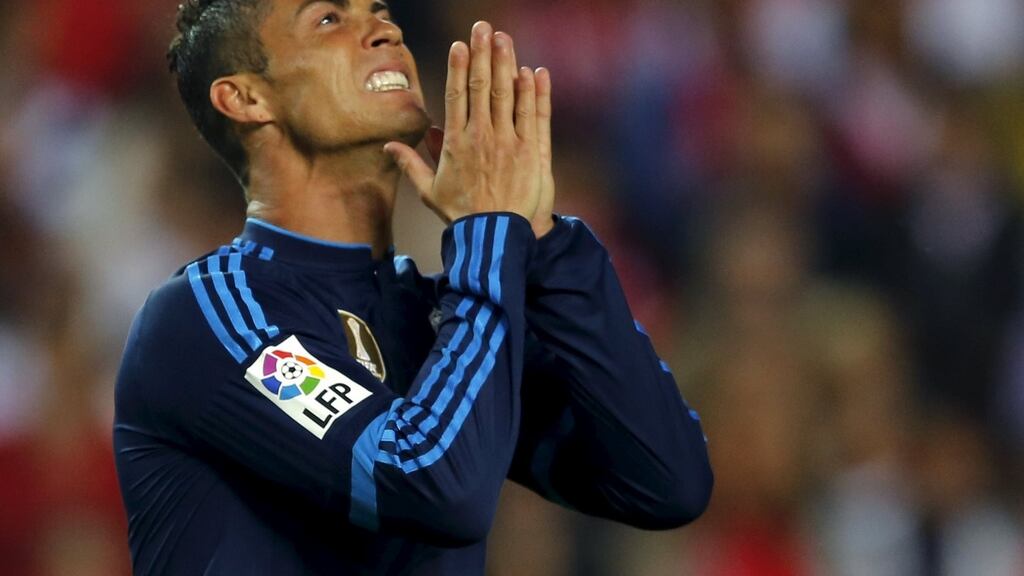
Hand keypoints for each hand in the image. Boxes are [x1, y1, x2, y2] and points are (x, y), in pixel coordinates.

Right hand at [385, 22, 554, 236]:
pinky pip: (532, 115)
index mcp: (455, 143)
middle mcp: (481, 137)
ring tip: (504, 39)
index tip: (460, 45)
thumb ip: (410, 164)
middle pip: (481, 87)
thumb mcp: (429, 190)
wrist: (494, 234)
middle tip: (483, 27)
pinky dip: (532, 93)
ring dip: (506, 64)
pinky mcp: (530, 151)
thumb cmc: (461, 213)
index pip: (456, 96)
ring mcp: (508, 142)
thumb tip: (389, 146)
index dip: (458, 67)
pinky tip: (531, 72)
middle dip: (482, 54)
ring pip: (507, 95)